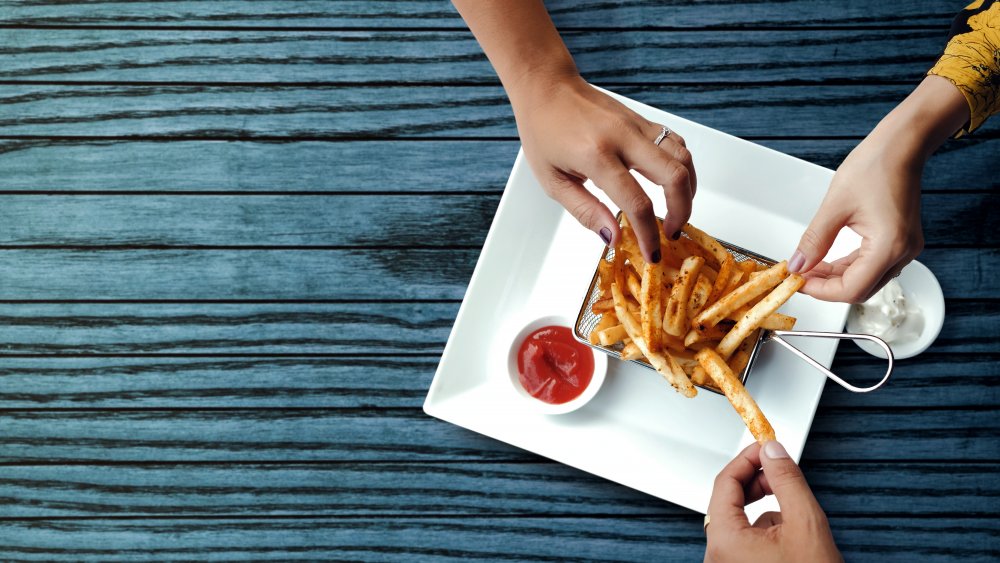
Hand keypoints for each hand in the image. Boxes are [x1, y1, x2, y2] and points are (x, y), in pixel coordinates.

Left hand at [512, 75, 695, 262]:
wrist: (547, 88)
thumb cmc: (544, 133)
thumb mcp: (553, 181)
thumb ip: (586, 211)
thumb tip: (614, 238)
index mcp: (596, 156)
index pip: (636, 202)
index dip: (648, 233)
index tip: (651, 252)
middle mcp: (623, 137)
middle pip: (674, 176)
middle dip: (681, 212)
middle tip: (670, 233)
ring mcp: (636, 125)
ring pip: (683, 157)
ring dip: (688, 190)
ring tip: (675, 213)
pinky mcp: (642, 120)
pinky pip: (675, 144)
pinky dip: (682, 168)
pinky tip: (673, 185)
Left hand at [704, 441, 841, 562]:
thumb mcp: (805, 522)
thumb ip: (787, 480)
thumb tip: (773, 450)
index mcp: (724, 540)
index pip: (724, 482)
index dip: (747, 458)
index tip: (765, 445)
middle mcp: (717, 555)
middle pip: (728, 500)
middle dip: (756, 482)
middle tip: (779, 471)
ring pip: (739, 520)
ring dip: (763, 508)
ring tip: (794, 515)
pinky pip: (745, 540)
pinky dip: (765, 530)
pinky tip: (791, 539)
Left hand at [789, 135, 923, 302]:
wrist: (901, 146)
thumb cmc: (876, 166)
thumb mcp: (835, 206)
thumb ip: (815, 240)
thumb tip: (799, 264)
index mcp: (889, 246)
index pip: (852, 289)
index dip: (821, 291)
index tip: (798, 282)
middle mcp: (902, 252)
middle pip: (860, 289)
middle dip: (827, 286)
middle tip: (800, 276)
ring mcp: (905, 248)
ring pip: (866, 279)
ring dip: (836, 277)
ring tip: (809, 267)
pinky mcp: (901, 241)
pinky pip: (873, 265)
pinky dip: (848, 266)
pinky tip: (827, 260)